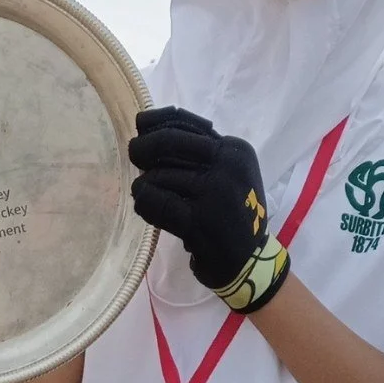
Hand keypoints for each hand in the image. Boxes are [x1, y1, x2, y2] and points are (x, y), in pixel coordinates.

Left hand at [129, 106, 289, 312]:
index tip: (140, 126)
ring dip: (145, 185)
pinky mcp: (199, 220)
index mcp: (235, 149)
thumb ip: (199, 151)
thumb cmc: (233, 215)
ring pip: (158, 175)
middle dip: (144, 147)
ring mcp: (214, 191)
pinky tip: (145, 205)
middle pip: (169, 142)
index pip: (188, 124)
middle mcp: (228, 165)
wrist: (250, 260)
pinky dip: (144, 203)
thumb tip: (148, 127)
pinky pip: (156, 202)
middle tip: (134, 155)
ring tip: (146, 194)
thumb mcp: (228, 173)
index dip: (157, 121)